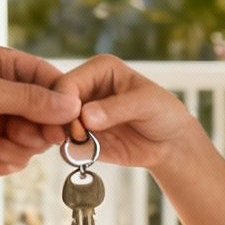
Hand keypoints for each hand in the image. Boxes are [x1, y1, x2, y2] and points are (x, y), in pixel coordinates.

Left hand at [0, 46, 79, 183]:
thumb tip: (71, 105)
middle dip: (43, 127)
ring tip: (0, 146)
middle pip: (47, 113)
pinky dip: (8, 163)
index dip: (63, 99)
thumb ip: (28, 99)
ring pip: (34, 139)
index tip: (72, 119)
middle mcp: (2, 94)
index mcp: (1, 67)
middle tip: (37, 138)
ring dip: (23, 147)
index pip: (48, 79)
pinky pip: (16, 160)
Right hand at [1, 54, 207, 174]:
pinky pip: (66, 146)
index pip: (68, 83)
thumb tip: (86, 117)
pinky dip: (68, 152)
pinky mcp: (81, 139)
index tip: (76, 122)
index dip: (65, 102)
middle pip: (54, 104)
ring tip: (79, 147)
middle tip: (68, 139)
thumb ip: (116, 108)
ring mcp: (80, 116)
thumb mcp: (146, 104)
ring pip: (55, 126)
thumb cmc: (163, 112)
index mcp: (98, 70)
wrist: (170, 143)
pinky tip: (82, 155)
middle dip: (57, 122)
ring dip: (60, 139)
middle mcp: (84, 90)